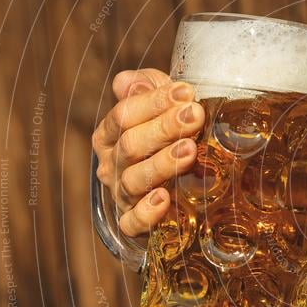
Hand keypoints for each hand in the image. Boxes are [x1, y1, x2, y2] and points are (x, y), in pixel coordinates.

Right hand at [92, 68, 205, 236]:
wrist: (176, 187)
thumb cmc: (168, 137)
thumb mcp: (161, 105)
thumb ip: (147, 87)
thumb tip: (128, 82)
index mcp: (111, 134)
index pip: (123, 115)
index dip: (154, 102)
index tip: (187, 93)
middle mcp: (112, 165)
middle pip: (130, 145)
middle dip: (164, 128)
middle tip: (194, 115)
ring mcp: (122, 195)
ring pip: (134, 180)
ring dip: (162, 164)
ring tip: (189, 150)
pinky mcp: (134, 224)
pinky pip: (133, 223)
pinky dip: (147, 213)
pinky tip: (165, 199)